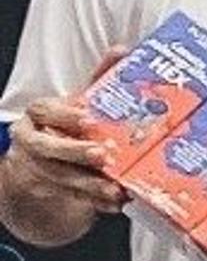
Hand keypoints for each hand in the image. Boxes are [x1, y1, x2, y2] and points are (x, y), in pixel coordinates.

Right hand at [0, 91, 121, 234]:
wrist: (45, 161)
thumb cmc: (69, 127)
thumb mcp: (78, 107)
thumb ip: (96, 86)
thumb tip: (119, 58)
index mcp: (39, 115)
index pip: (43, 110)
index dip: (65, 115)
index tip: (89, 119)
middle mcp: (31, 140)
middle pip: (46, 147)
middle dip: (75, 152)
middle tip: (103, 156)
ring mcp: (36, 167)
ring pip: (59, 176)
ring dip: (90, 184)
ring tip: (115, 188)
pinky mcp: (48, 189)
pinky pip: (71, 196)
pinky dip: (95, 201)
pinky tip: (115, 202)